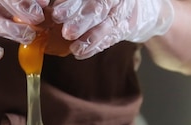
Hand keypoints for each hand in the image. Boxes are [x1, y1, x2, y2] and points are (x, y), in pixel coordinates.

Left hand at [51, 0, 173, 59]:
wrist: (139, 7)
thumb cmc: (104, 1)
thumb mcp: (90, 0)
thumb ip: (74, 4)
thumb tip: (51, 10)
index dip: (71, 4)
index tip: (56, 13)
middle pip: (98, 8)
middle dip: (80, 20)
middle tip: (67, 32)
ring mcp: (123, 12)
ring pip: (107, 24)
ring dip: (90, 38)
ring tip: (75, 48)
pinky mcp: (127, 27)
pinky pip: (111, 38)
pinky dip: (95, 47)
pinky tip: (81, 54)